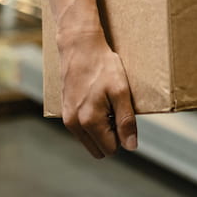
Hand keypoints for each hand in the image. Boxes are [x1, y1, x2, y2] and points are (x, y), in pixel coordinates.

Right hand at [57, 30, 137, 157]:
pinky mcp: (65, 112)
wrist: (80, 47)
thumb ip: (125, 121)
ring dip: (102, 129)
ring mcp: (67, 118)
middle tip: (116, 111)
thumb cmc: (103, 67)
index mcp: (89, 121)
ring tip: (107, 104)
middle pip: (98, 148)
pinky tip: (98, 101)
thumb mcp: (121, 92)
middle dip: (111, 136)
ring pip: (89, 140)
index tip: (123, 114)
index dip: (122, 136)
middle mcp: (74, 124)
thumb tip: (131, 146)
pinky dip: (92, 122)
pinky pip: (82, 129)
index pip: (111, 148)